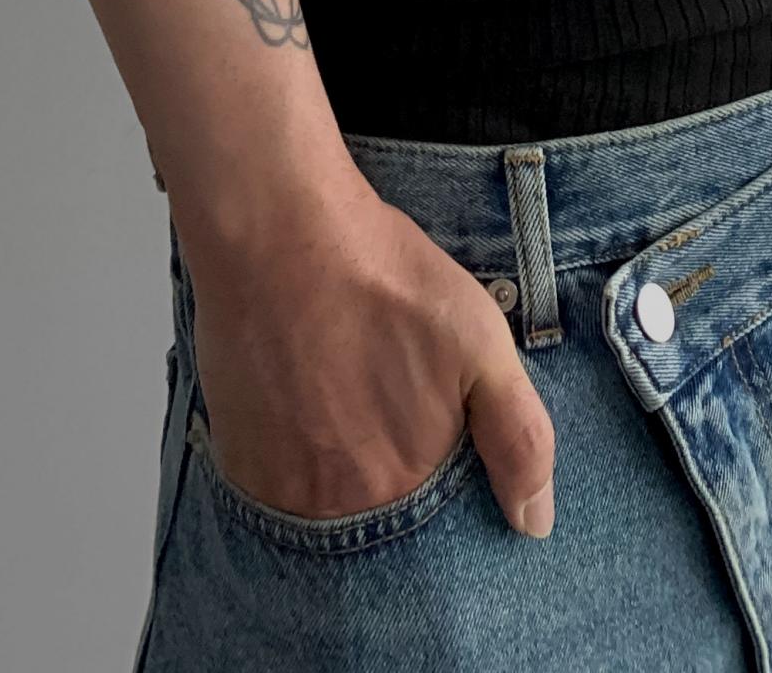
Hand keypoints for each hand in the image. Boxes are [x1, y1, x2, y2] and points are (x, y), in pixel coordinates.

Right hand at [185, 173, 557, 537]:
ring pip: (324, 511)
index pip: (432, 539)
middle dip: (389, 486)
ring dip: (340, 477)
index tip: (432, 450)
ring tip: (346, 406)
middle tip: (382, 414)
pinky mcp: (236, 461)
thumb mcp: (480, 341)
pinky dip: (294, 462)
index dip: (437, 497)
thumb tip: (535, 524)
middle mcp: (336, 507)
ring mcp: (278, 490)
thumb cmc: (384, 277)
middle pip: (376, 524)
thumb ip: (518, 438)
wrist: (280, 232)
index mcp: (402, 487)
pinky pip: (275, 492)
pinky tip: (304, 405)